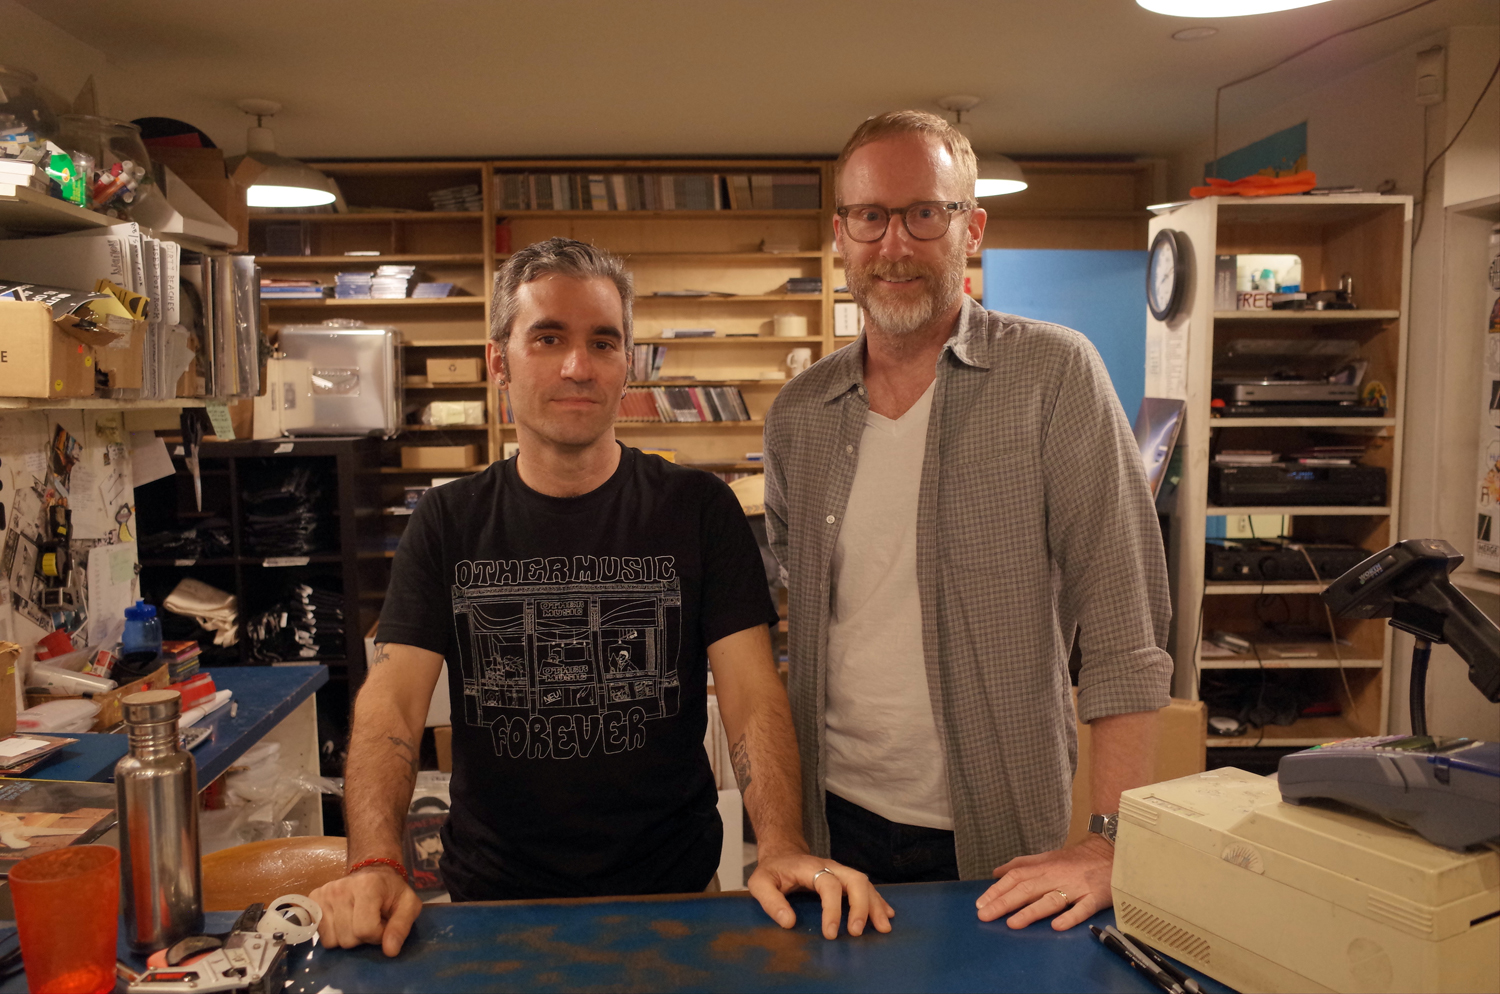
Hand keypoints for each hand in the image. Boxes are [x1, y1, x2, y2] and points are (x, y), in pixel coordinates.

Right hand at [309, 864, 423, 956]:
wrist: (372, 872)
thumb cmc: (391, 891)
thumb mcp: (408, 905)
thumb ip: (401, 927)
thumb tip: (390, 951)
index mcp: (367, 886)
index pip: (366, 930)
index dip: (378, 935)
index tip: (384, 924)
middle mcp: (341, 888)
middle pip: (348, 938)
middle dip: (362, 937)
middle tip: (370, 921)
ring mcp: (325, 893)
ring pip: (333, 941)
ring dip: (348, 937)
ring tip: (357, 920)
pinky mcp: (313, 900)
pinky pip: (322, 936)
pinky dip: (334, 934)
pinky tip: (344, 920)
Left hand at [748, 852, 893, 938]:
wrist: (782, 853)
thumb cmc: (772, 870)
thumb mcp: (760, 882)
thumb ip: (770, 901)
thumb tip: (789, 922)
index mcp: (810, 867)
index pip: (828, 884)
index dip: (832, 909)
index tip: (830, 934)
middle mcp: (830, 867)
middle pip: (855, 880)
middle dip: (861, 906)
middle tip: (857, 932)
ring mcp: (840, 872)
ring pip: (864, 884)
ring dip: (875, 905)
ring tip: (883, 927)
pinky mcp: (845, 879)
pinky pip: (866, 888)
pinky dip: (878, 901)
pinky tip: (887, 914)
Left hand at [975, 836, 1112, 930]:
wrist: (1111, 852)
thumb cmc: (1076, 859)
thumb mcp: (1047, 857)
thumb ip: (1022, 864)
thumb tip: (996, 872)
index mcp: (1044, 866)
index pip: (1016, 876)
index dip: (997, 890)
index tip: (980, 903)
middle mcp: (1057, 875)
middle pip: (1028, 888)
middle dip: (1005, 902)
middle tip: (985, 915)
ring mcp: (1076, 887)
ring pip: (1051, 899)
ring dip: (1031, 911)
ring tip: (1012, 923)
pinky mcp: (1095, 897)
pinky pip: (1082, 909)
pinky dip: (1070, 917)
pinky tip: (1056, 926)